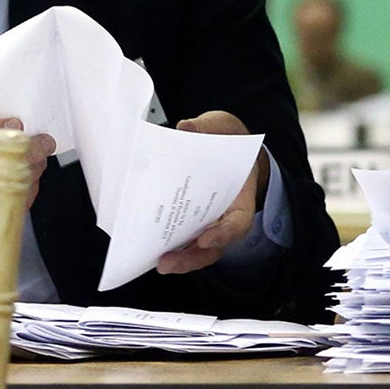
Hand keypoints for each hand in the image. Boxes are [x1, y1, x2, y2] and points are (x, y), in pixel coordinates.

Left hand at [157, 111, 269, 274]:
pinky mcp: (190, 223)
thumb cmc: (228, 141)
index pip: (239, 221)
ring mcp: (209, 223)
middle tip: (167, 262)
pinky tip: (148, 246)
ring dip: (177, 260)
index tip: (206, 237)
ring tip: (156, 262)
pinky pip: (182, 240)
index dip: (225, 233)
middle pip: (214, 246)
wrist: (227, 146)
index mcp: (241, 196)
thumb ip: (209, 127)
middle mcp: (226, 216)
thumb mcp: (224, 127)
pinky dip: (168, 247)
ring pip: (197, 251)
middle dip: (191, 258)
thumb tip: (187, 127)